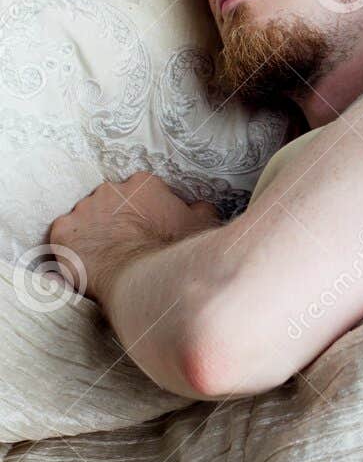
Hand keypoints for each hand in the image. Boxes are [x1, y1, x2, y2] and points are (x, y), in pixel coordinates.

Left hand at [46, 171, 222, 302]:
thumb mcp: (201, 225)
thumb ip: (199, 209)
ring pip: (86, 218)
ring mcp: (83, 210)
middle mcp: (109, 190)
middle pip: (111, 201)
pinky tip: (87, 262)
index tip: (149, 225)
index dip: (146, 209)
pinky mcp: (63, 232)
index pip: (142, 190)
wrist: (144, 277)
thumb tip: (199, 206)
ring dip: (94, 232)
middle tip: (128, 240)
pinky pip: (64, 237)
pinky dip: (73, 247)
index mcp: (143, 184)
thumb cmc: (174, 250)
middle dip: (117, 217)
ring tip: (108, 255)